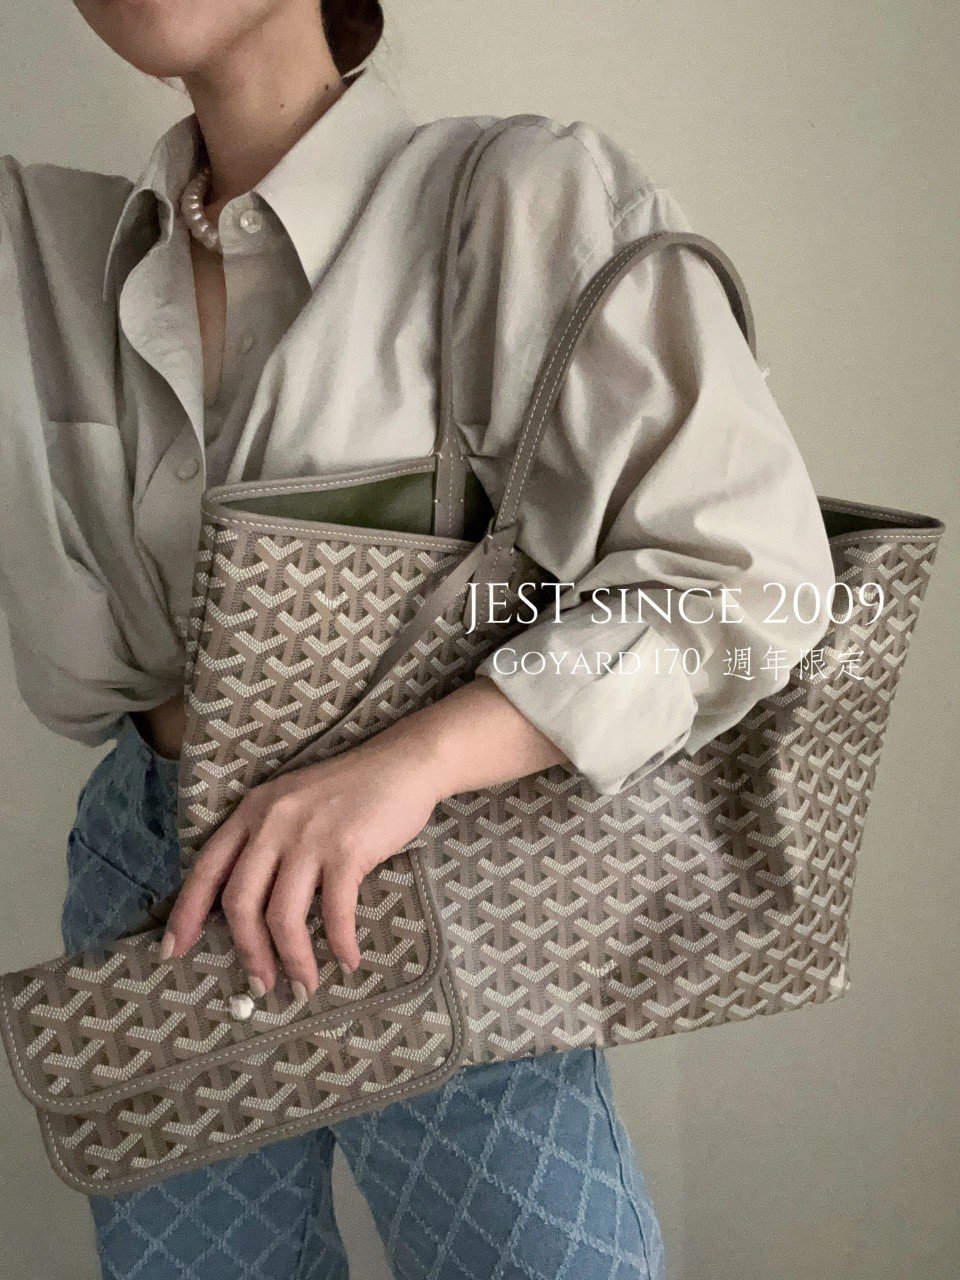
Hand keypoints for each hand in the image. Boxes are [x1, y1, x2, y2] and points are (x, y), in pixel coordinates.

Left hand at [160, 724, 440, 995]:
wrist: (404, 763)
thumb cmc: (350, 789)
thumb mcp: (292, 803)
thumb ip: (266, 840)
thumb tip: (249, 905)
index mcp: (253, 812)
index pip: (206, 869)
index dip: (185, 914)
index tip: (173, 951)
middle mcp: (273, 823)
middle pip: (240, 903)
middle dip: (248, 952)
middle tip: (261, 984)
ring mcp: (309, 836)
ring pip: (283, 916)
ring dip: (293, 960)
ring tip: (304, 985)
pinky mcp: (348, 850)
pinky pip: (335, 912)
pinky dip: (340, 944)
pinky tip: (348, 960)